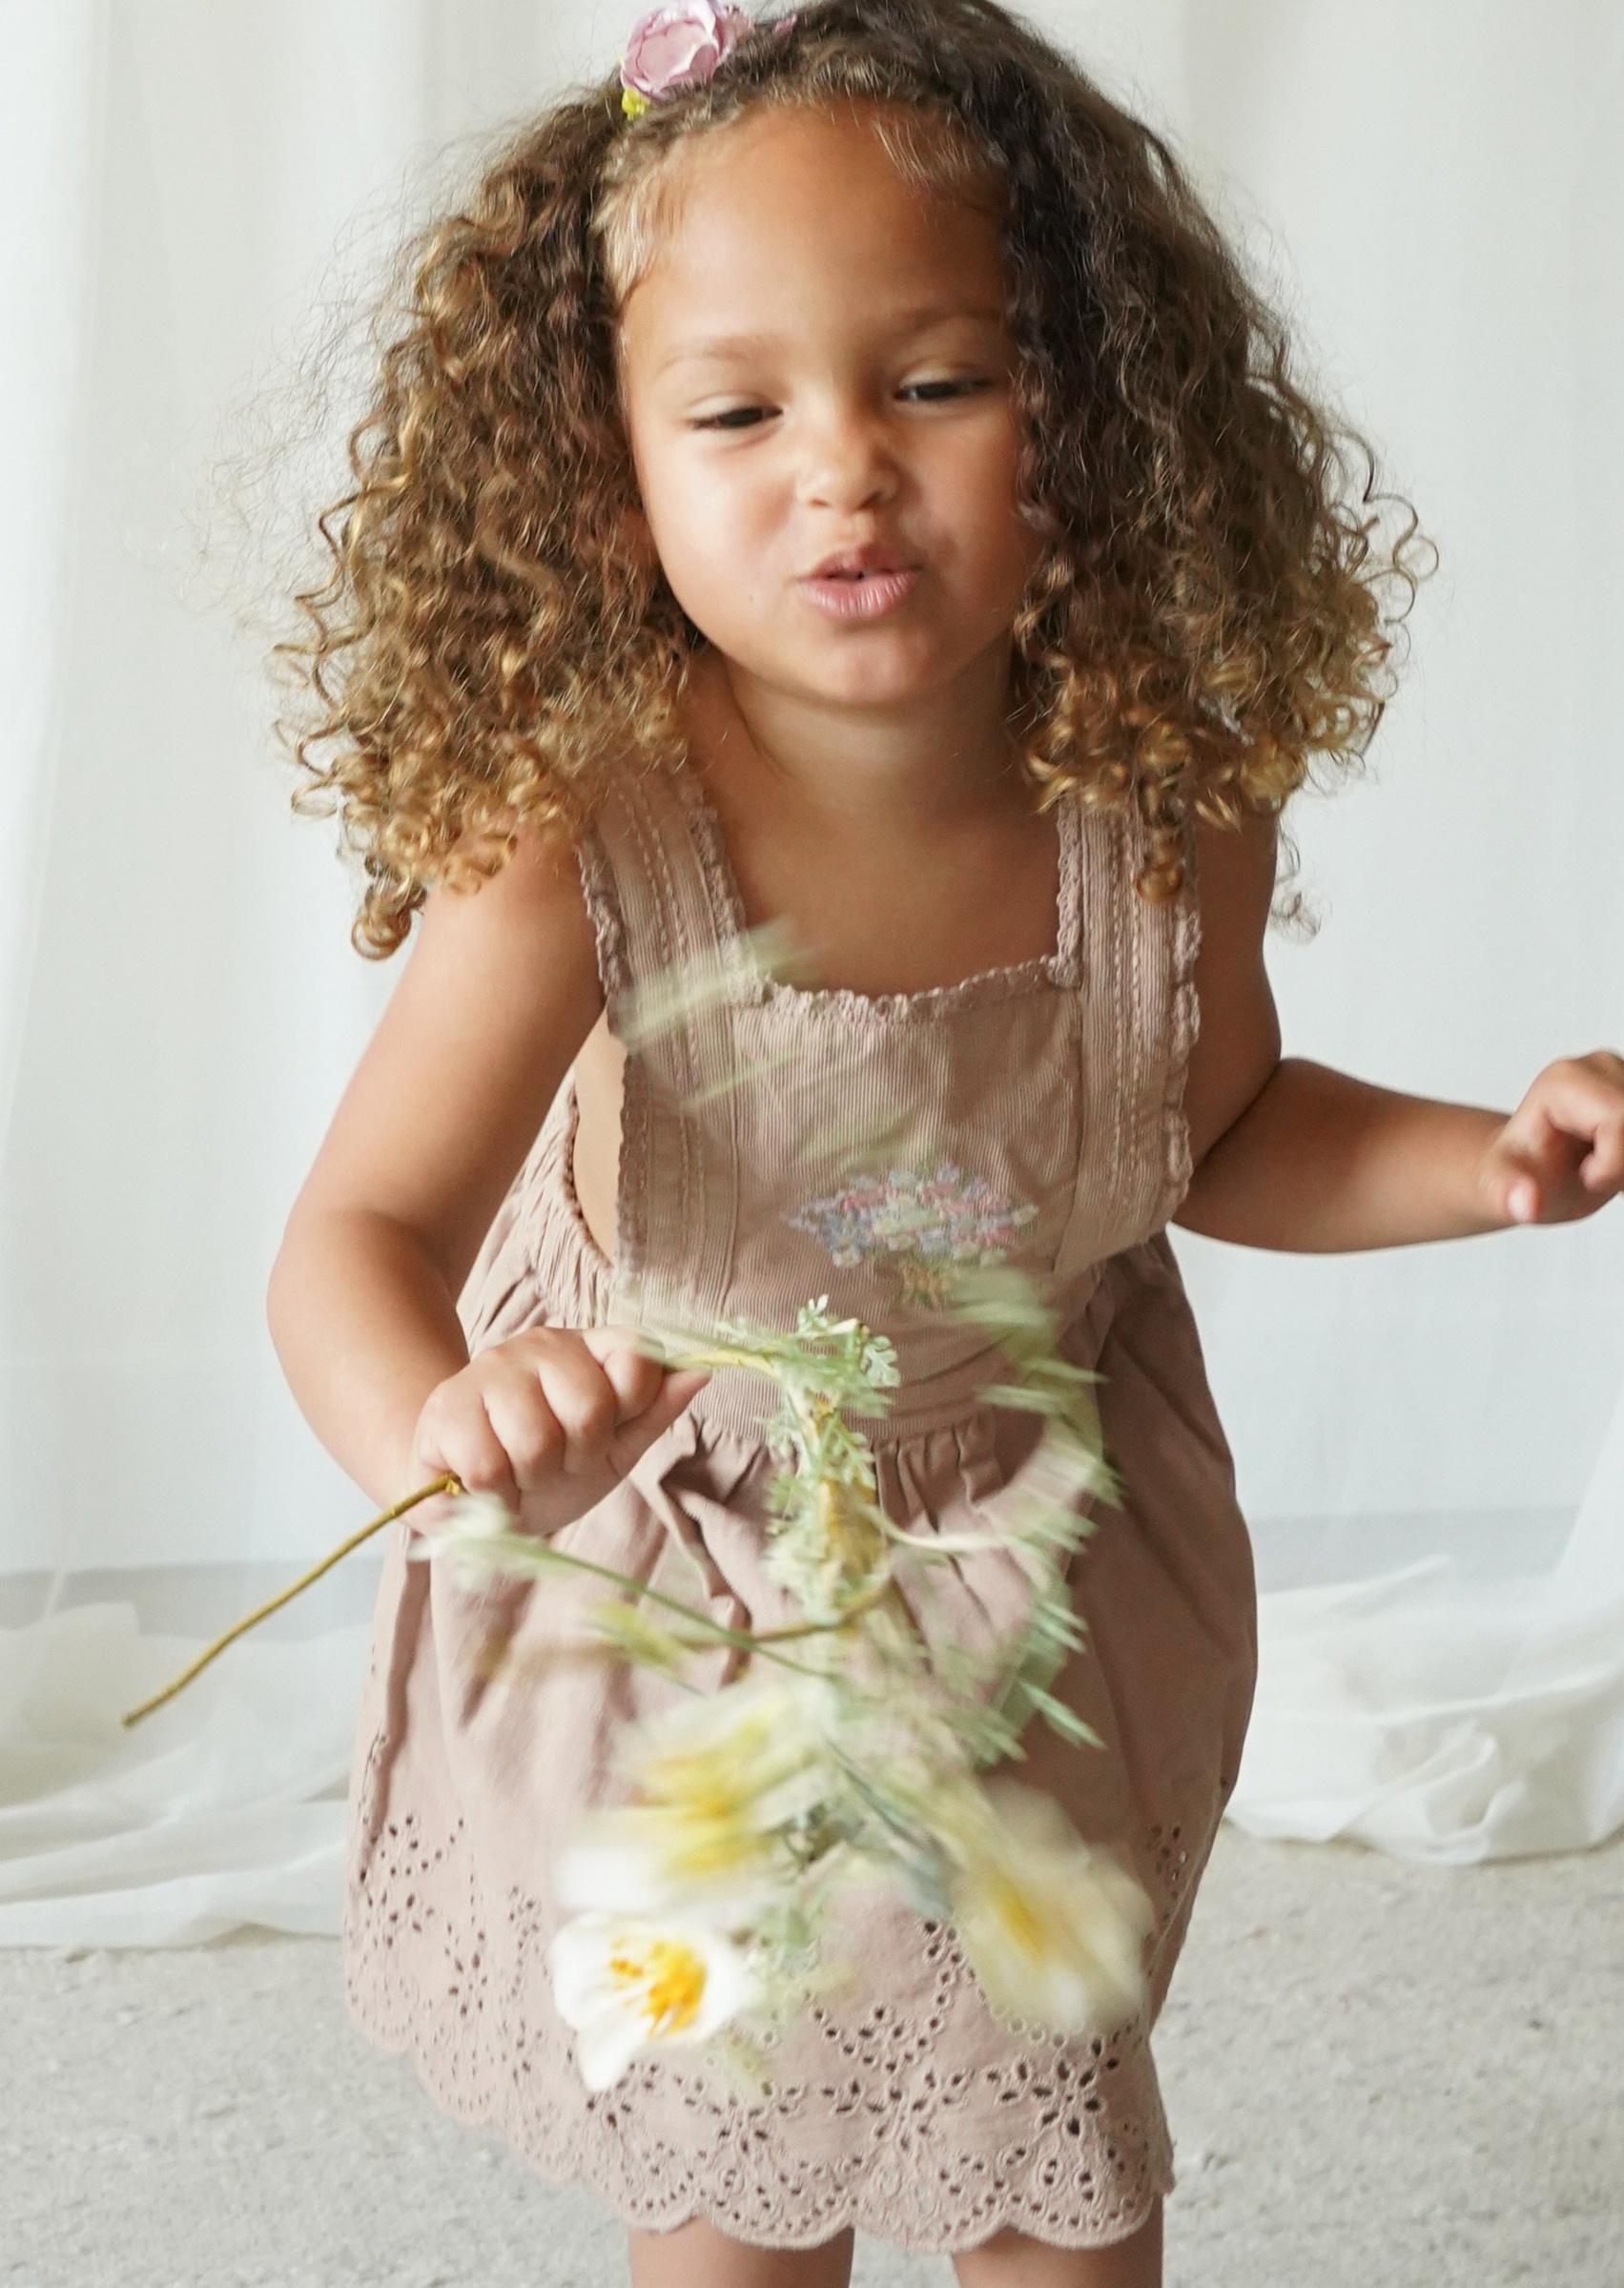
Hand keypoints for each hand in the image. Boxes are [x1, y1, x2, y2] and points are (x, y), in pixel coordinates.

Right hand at [409, 1324, 709, 1539]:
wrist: (470, 1492)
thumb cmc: (549, 1466)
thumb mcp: (613, 1447)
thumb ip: (655, 1411)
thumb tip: (703, 1373)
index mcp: (589, 1347)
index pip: (637, 1362)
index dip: (624, 1414)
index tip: (601, 1436)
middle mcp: (540, 1345)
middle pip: (587, 1410)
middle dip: (576, 1458)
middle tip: (556, 1464)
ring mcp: (488, 1371)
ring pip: (534, 1442)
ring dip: (532, 1481)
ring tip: (519, 1475)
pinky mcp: (445, 1408)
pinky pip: (486, 1468)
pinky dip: (494, 1495)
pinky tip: (488, 1485)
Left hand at [1475, 1051, 1623, 1225]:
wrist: (1527, 1168)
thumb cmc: (1516, 1174)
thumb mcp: (1502, 1189)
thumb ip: (1509, 1194)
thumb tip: (1525, 1204)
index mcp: (1564, 1080)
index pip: (1620, 1118)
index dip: (1613, 1162)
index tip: (1587, 1175)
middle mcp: (1599, 1065)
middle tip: (1596, 1173)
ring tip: (1602, 1166)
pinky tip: (1617, 1165)